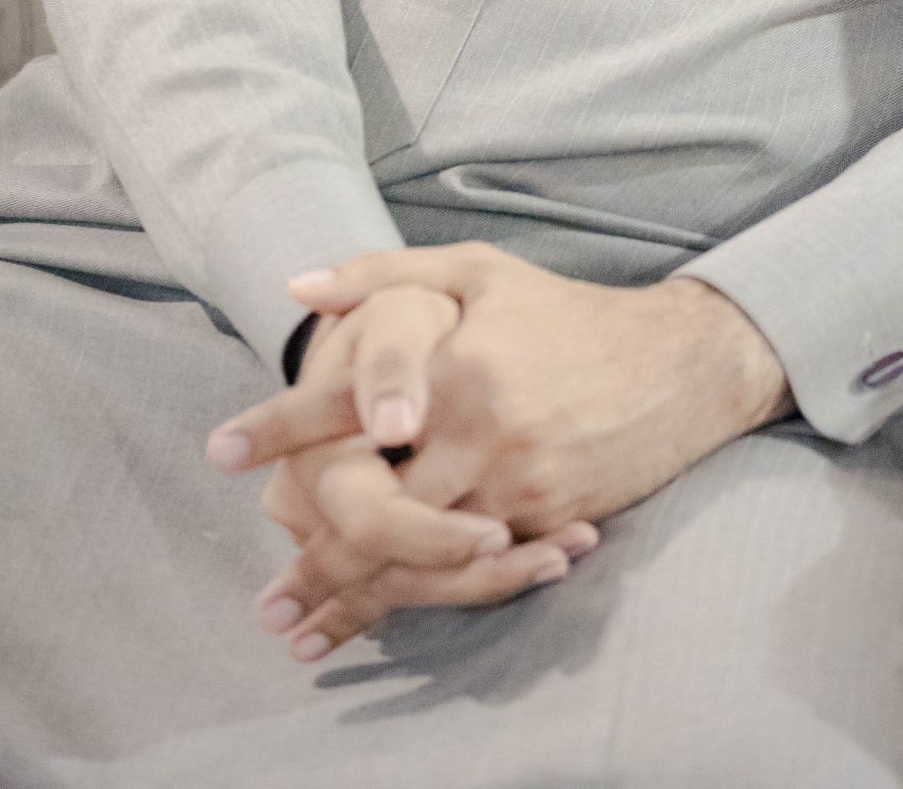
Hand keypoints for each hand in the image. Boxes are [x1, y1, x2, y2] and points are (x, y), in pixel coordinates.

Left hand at [211, 246, 789, 656]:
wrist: (682, 362)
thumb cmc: (568, 311)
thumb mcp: (480, 270)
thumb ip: (384, 274)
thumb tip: (296, 284)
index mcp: (454, 366)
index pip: (348, 403)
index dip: (279, 428)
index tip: (220, 451)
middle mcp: (479, 430)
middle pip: (377, 510)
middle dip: (314, 557)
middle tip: (264, 602)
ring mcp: (517, 483)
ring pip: (421, 558)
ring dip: (358, 601)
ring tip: (305, 632)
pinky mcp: (551, 522)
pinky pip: (479, 571)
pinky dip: (430, 600)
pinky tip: (388, 621)